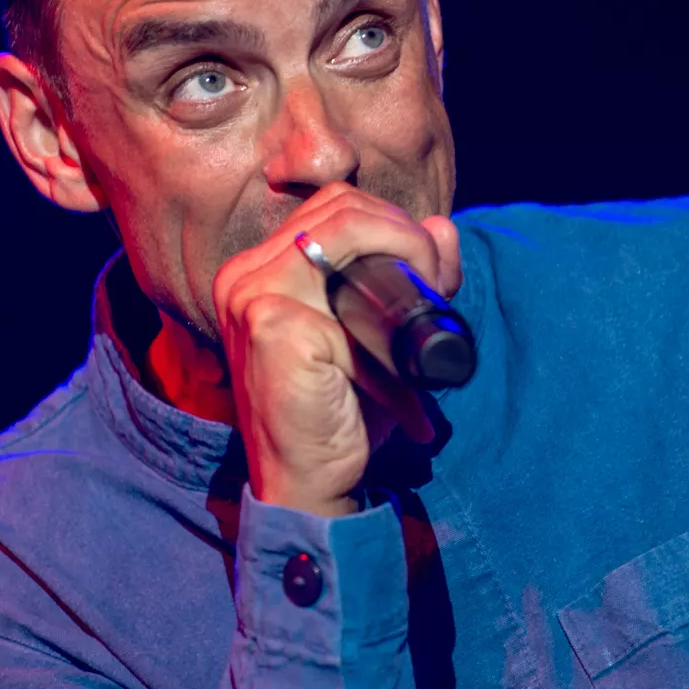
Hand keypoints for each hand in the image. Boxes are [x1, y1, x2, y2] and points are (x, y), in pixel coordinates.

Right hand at [212, 182, 461, 516]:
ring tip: (419, 322)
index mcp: (261, 267)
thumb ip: (411, 276)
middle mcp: (244, 272)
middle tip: (436, 290)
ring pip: (347, 229)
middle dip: (407, 236)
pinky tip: (393, 380)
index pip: (336, 204)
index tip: (428, 271)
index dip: (393, 224)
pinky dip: (385, 341)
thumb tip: (443, 226)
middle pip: (344, 205)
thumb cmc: (342, 411)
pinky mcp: (269, 324)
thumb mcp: (383, 334)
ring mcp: (250, 294)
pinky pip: (351, 304)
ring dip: (404, 262)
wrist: (310, 485)